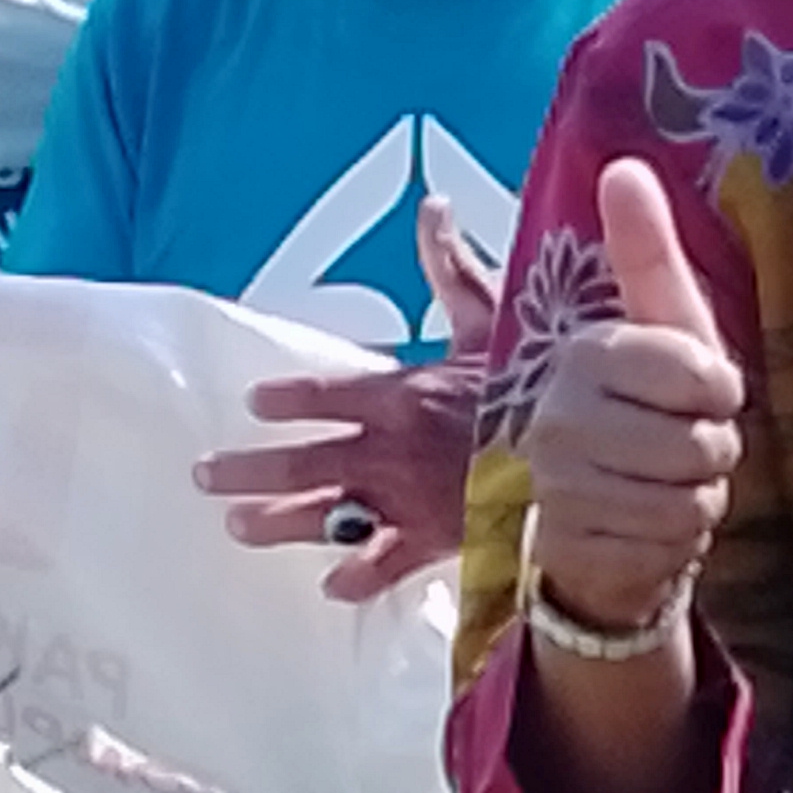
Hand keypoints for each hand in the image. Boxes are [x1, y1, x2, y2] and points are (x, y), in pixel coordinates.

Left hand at [196, 202, 503, 603]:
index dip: (288, 398)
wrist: (586, 447)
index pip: (326, 393)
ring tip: (238, 526)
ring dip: (278, 521)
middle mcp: (390, 446)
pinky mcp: (437, 539)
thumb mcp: (494, 315)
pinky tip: (330, 586)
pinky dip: (357, 576)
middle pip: (303, 461)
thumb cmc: (542, 378)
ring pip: (327, 513)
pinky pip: (387, 562)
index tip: (255, 403)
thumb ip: (452, 266)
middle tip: (206, 476)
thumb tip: (432, 206)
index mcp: (402, 390)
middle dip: (249, 470)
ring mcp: (407, 497)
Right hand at [520, 159, 742, 636]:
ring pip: (689, 496)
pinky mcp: (570, 546)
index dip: (719, 390)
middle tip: (683, 446)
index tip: (702, 392)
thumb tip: (624, 166)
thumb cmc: (649, 410)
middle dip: (712, 451)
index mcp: (585, 352)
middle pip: (700, 441)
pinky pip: (669, 544)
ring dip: (698, 497)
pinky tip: (649, 525)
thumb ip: (646, 252)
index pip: (697, 372)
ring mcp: (559, 486)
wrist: (600, 521)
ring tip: (666, 483)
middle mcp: (559, 415)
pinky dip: (677, 541)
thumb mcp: (665, 328)